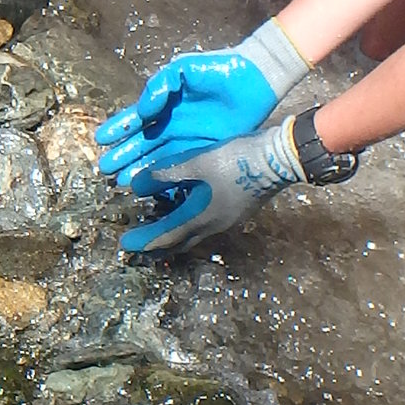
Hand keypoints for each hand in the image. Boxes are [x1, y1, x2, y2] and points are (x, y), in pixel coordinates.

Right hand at [97, 18, 308, 187]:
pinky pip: (184, 167)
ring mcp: (188, 140)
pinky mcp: (207, 151)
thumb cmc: (217, 69)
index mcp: (164, 104)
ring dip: (140, 169)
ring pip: (158, 158)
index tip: (101, 140)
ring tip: (123, 182)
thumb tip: (143, 109)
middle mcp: (171, 125)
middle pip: (142, 143)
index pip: (136, 119)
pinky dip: (169, 177)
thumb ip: (160, 85)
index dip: (119, 129)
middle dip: (123, 156)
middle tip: (106, 170)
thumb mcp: (184, 70)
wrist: (255, 78)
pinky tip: (157, 187)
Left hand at [122, 113, 359, 255]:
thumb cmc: (236, 159)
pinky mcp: (238, 211)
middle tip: (140, 245)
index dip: (143, 240)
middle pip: (179, 243)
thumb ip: (165, 174)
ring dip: (175, 235)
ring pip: (194, 235)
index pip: (165, 237)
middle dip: (157, 245)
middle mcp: (213, 225)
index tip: (124, 245)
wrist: (280, 159)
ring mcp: (228, 220)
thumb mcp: (196, 162)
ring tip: (160, 228)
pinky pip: (207, 225)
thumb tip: (135, 185)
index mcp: (200, 217)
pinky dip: (190, 224)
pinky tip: (189, 211)